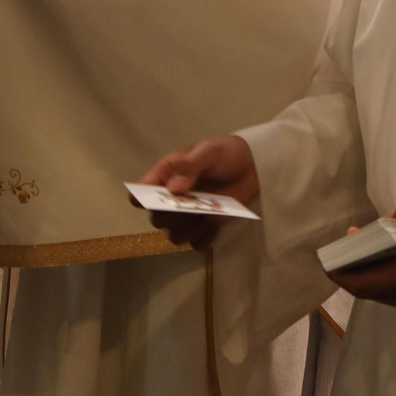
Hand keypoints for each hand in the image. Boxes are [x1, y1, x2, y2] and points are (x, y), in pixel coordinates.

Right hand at [136, 135, 258, 249]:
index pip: (141, 192)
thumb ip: (190, 166)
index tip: (156, 202)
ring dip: (188, 230)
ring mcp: (189, 215)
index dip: (142, 200)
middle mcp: (172, 198)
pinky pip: (196, 243)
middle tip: (190, 208)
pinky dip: (204, 238)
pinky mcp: (205, 228)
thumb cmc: (226, 154)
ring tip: (206, 217)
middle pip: (157, 219)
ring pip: (175, 235)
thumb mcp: (208, 152)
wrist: (253, 166)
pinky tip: (215, 227)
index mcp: (166, 175)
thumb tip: (173, 188)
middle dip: (171, 218)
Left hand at [327, 201, 395, 315]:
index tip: (326, 261)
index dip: (340, 275)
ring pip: (386, 296)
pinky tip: (393, 260)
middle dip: (353, 273)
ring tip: (368, 250)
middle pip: (371, 292)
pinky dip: (389, 281)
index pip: (362, 284)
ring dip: (372, 277)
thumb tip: (386, 222)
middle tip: (348, 249)